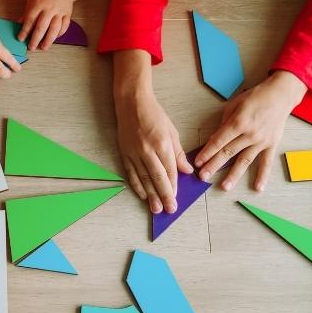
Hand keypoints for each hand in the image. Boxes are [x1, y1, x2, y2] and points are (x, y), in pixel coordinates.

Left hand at [17, 0, 73, 50]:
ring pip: (54, 28)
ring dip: (49, 39)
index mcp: (38, 5)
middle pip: (41, 26)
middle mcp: (49, 9)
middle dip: (35, 38)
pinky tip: (54, 39)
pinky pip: (64, 26)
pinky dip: (59, 34)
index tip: (21, 39)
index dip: (25, 31)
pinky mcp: (67, 14)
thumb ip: (27, 12)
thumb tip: (19, 24)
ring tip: (44, 47)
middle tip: (31, 47)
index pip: (30, 20)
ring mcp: (59, 12)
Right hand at [115, 90, 192, 213]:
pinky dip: (136, 185)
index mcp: (162, 143)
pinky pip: (131, 173)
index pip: (169, 169)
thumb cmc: (154, 115)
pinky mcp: (124, 153)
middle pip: (157, 177)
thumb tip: (187, 170)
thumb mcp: (172, 131)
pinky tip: (142, 195)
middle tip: (169, 209)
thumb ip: (178, 153)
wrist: (132, 103)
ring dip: (150, 195)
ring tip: (156, 208)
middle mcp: (147, 150)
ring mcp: (134, 152)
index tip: (175, 198)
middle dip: (164, 195)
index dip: (173, 185)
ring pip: (143, 178)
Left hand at [194, 71, 307, 190]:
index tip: (198, 162)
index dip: (207, 152)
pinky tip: (258, 188)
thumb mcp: (235, 104)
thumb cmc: (256, 97)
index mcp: (239, 122)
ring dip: (233, 175)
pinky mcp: (272, 145)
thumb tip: (214, 139)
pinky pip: (266, 163)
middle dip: (214, 165)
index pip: (219, 141)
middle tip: (203, 176)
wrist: (280, 95)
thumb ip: (224, 122)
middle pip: (228, 152)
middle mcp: (250, 134)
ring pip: (245, 161)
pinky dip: (263, 176)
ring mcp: (261, 141)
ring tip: (224, 187)